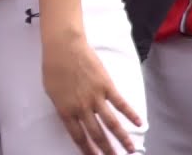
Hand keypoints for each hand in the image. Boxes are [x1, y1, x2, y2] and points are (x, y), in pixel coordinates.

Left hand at [41, 32, 141, 153]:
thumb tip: (71, 117)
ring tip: (131, 149)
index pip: (78, 136)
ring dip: (122, 138)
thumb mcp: (51, 91)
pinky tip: (139, 123)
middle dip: (106, 150)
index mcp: (65, 110)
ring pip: (112, 123)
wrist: (63, 46)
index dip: (87, 150)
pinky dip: (131, 114)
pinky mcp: (106, 86)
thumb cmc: (53, 66)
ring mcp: (95, 97)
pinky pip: (121, 103)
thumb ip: (62, 106)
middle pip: (97, 134)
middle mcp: (81, 108)